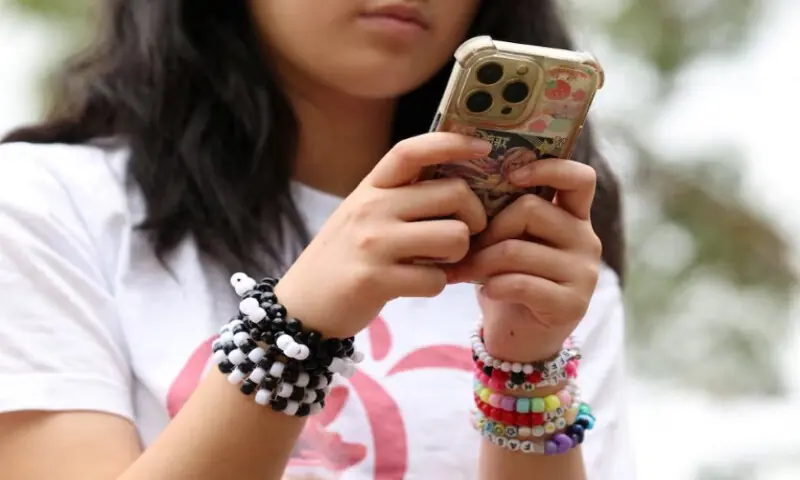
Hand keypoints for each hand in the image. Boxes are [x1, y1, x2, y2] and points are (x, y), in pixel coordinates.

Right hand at [276, 133, 489, 337]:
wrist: (301, 306)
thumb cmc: (344, 259)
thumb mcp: (365, 216)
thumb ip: (403, 199)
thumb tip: (462, 188)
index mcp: (371, 187)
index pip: (412, 150)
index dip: (451, 142)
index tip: (483, 147)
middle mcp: (372, 208)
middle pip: (454, 193)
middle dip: (474, 217)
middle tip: (464, 234)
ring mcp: (373, 243)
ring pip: (454, 237)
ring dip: (457, 255)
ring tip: (437, 262)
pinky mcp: (376, 280)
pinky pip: (436, 280)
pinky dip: (436, 286)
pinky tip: (417, 285)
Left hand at [446, 159, 601, 361]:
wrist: (519, 339)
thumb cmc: (508, 280)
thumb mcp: (508, 241)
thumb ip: (504, 214)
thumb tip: (465, 185)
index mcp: (573, 217)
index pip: (579, 178)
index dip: (548, 168)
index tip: (512, 176)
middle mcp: (586, 240)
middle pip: (532, 209)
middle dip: (490, 228)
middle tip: (466, 246)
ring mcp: (583, 273)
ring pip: (517, 249)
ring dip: (481, 261)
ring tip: (464, 271)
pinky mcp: (571, 304)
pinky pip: (520, 283)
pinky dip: (494, 286)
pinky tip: (486, 291)